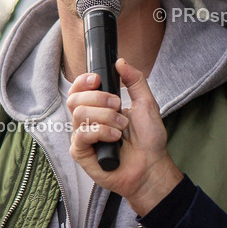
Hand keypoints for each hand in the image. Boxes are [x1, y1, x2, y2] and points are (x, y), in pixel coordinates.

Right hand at [68, 58, 182, 214]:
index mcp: (98, 108)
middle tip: (118, 107)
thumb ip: (135, 80)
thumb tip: (120, 62)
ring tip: (121, 127)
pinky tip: (115, 138)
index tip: (97, 80)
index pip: (77, 89)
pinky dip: (101, 132)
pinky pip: (82, 134)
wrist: (152, 166)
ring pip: (79, 114)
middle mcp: (87, 121)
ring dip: (105, 117)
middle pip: (74, 99)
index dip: (83, 81)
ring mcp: (82, 137)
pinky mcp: (81, 153)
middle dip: (99, 99)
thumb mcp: (146, 103)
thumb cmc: (149, 139)